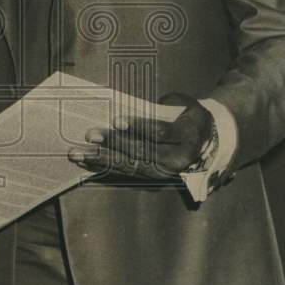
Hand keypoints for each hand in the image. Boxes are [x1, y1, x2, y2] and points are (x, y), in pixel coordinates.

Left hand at [69, 93, 212, 181]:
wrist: (206, 140)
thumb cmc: (186, 114)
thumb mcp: (179, 105)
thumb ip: (156, 108)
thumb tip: (121, 111)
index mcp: (188, 135)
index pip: (160, 132)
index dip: (137, 126)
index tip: (115, 119)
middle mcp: (179, 159)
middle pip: (142, 152)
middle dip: (113, 143)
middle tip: (89, 135)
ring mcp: (165, 172)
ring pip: (131, 166)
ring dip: (101, 159)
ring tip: (78, 153)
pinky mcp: (153, 178)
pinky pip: (127, 173)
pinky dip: (104, 167)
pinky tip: (86, 162)